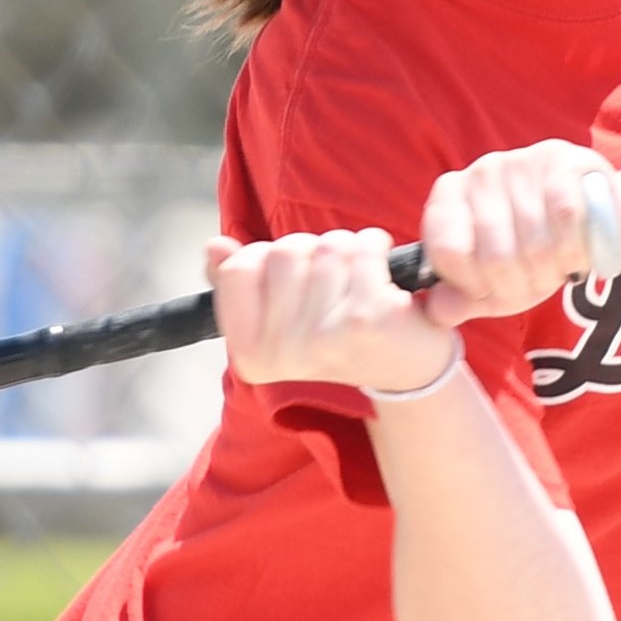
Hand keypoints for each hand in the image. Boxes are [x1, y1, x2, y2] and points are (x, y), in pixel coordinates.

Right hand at [206, 227, 458, 392]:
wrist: (406, 375)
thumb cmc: (336, 337)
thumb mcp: (280, 320)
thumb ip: (239, 284)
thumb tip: (213, 245)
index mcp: (251, 354)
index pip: (238, 269)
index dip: (267, 257)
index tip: (293, 278)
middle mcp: (283, 351)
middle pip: (283, 251)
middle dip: (311, 250)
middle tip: (332, 279)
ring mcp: (326, 335)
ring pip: (326, 245)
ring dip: (347, 249)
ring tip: (359, 279)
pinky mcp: (369, 318)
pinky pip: (363, 248)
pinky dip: (377, 247)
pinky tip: (384, 273)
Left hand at [420, 141, 620, 319]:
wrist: (594, 216)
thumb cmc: (535, 250)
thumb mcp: (495, 282)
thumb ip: (463, 299)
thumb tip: (438, 311)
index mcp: (449, 197)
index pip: (448, 251)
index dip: (473, 285)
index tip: (491, 291)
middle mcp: (479, 173)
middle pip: (495, 256)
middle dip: (519, 286)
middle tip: (535, 285)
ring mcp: (519, 162)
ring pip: (534, 243)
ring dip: (551, 273)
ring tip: (557, 270)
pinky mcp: (561, 160)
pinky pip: (566, 219)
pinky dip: (575, 251)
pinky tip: (578, 256)